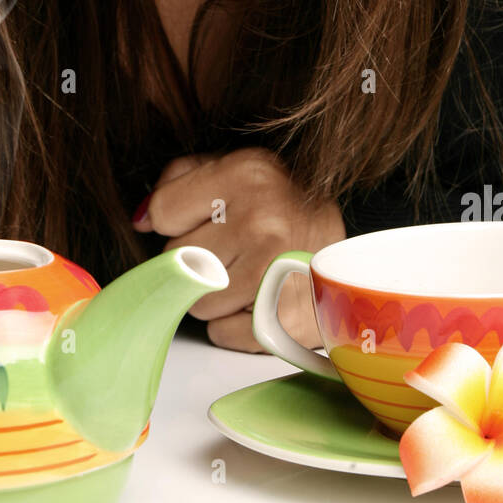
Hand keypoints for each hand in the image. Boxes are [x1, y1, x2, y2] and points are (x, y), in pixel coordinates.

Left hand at [132, 147, 344, 351]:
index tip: (199, 219)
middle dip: (193, 259)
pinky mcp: (288, 318)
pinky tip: (258, 300)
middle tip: (228, 250)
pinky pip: (223, 333)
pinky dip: (233, 325)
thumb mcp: (236, 168)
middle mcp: (263, 221)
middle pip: (178, 261)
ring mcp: (278, 274)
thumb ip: (178, 182)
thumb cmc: (283, 204)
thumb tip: (141, 220)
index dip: (174, 219)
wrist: (360, 245)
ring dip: (212, 295)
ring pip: (197, 302)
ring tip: (244, 274)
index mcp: (247, 176)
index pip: (164, 212)